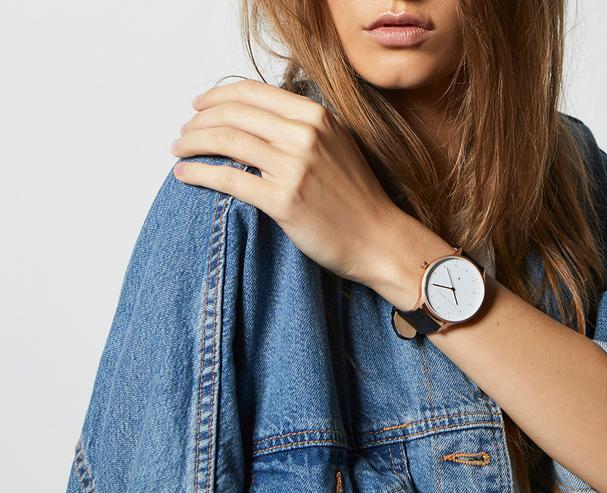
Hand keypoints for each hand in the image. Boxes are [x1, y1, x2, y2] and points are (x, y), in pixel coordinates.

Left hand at [169, 79, 404, 287]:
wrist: (378, 239)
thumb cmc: (357, 198)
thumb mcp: (337, 145)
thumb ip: (303, 127)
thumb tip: (256, 119)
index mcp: (316, 116)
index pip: (252, 92)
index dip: (217, 96)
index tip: (198, 106)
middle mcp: (305, 135)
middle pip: (233, 113)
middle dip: (198, 120)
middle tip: (184, 132)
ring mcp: (294, 167)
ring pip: (225, 140)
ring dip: (192, 143)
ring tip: (179, 151)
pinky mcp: (283, 200)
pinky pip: (227, 178)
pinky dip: (198, 173)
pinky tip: (184, 175)